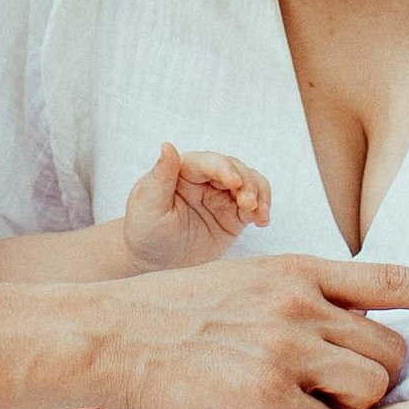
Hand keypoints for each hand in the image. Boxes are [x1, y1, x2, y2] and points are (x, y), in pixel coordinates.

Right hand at [103, 253, 408, 408]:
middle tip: (338, 398)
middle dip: (379, 381)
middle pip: (389, 351)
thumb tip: (338, 327)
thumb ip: (294, 300)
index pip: (389, 277)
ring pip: (369, 391)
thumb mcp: (241, 285)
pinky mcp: (265, 394)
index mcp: (295, 270)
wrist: (108, 336)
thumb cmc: (168, 317)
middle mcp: (299, 302)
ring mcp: (284, 347)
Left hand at [122, 145, 271, 272]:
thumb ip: (160, 177)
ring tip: (258, 213)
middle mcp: (205, 178)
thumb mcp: (147, 207)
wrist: (156, 263)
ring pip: (250, 182)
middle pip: (234, 168)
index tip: (234, 183)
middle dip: (246, 183)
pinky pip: (255, 204)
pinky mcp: (234, 215)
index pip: (207, 162)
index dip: (223, 168)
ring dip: (259, 193)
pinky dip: (263, 208)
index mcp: (182, 170)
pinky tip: (262, 220)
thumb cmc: (145, 232)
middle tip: (248, 203)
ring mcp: (222, 195)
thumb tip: (168, 145)